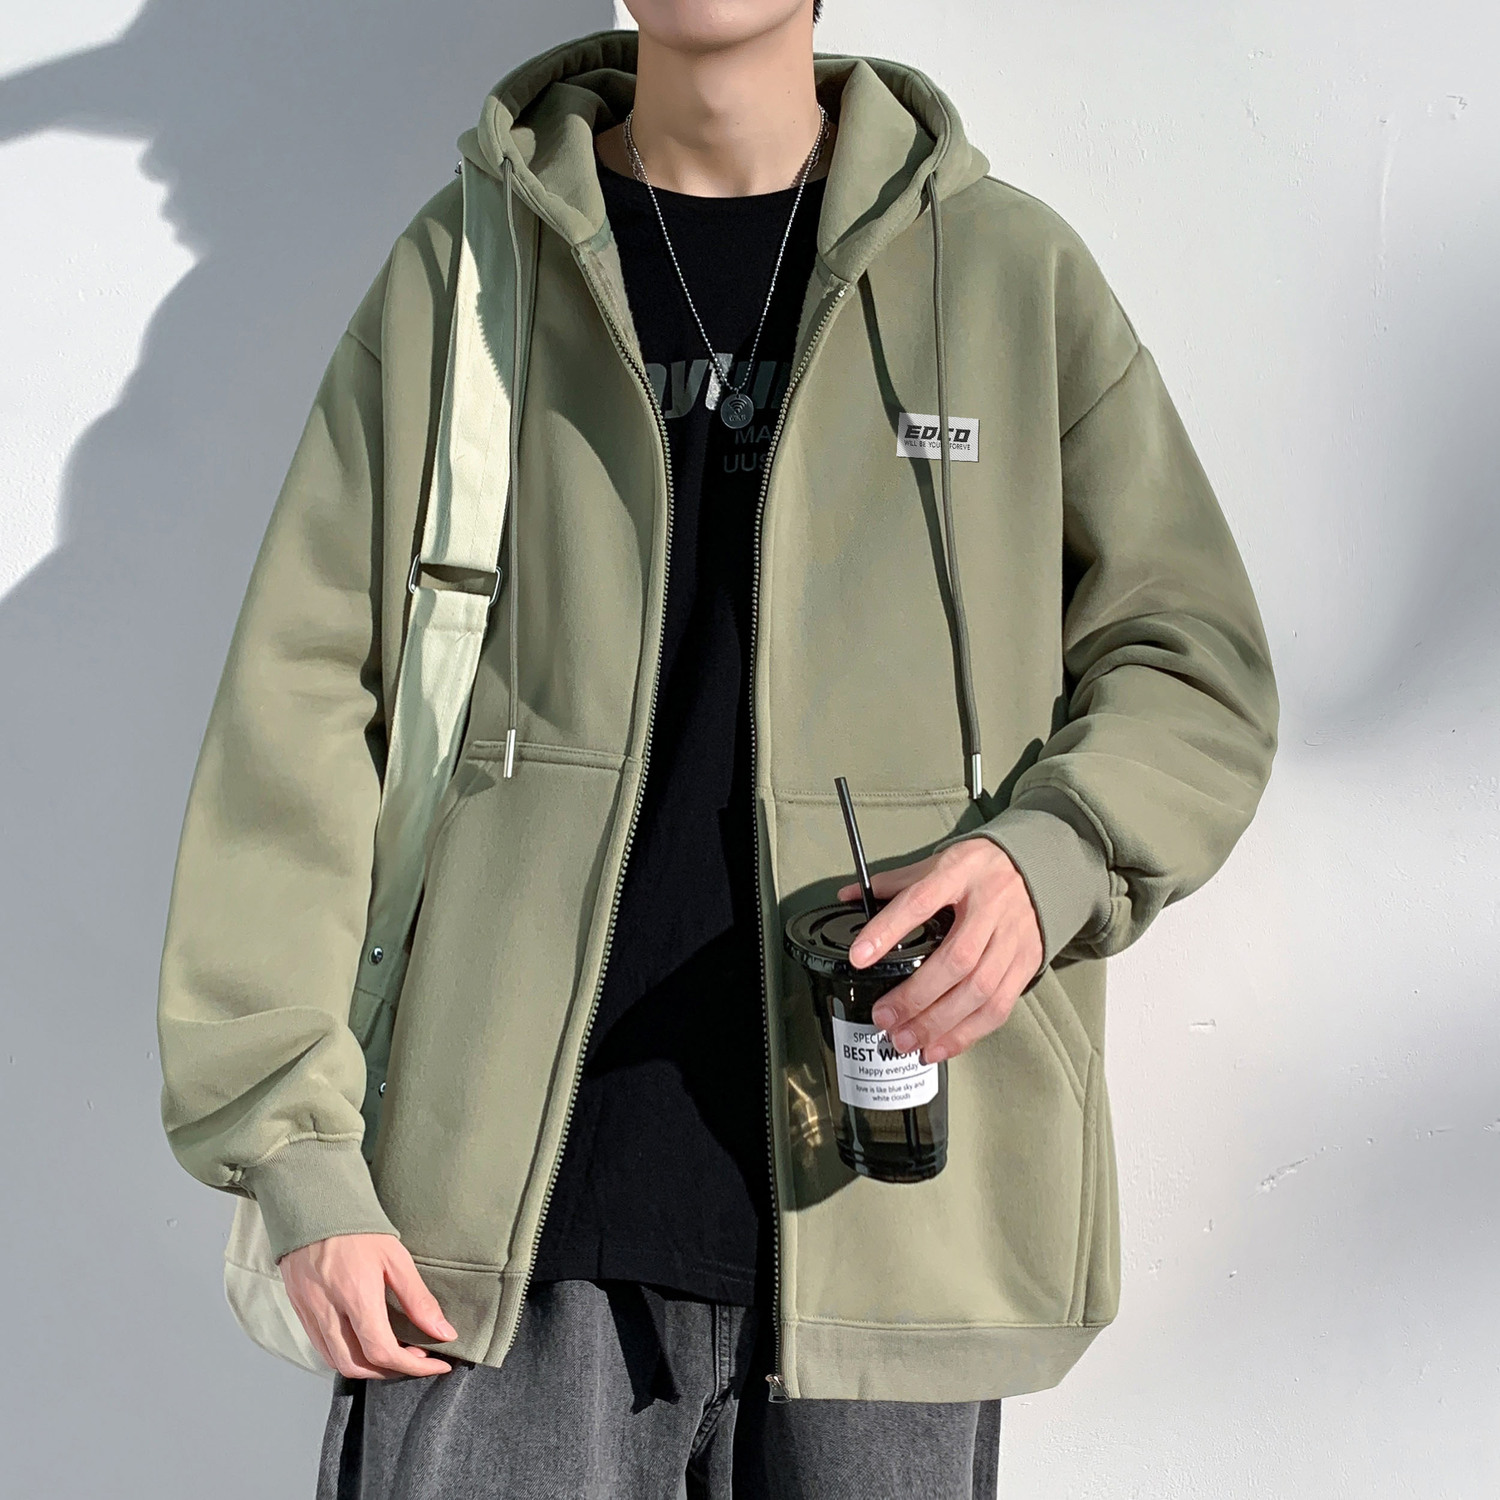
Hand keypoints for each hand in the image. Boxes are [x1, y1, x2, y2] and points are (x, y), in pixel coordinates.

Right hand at [279, 1233, 456, 1378]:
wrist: (315, 1206)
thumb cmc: (357, 1228)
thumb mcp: (396, 1257)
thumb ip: (419, 1299)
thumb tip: (444, 1333)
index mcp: (356, 1295)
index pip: (383, 1352)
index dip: (414, 1366)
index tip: (437, 1363)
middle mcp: (328, 1310)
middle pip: (357, 1366)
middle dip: (390, 1372)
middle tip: (416, 1358)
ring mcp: (310, 1312)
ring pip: (336, 1362)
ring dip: (367, 1368)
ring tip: (393, 1353)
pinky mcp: (300, 1310)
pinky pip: (321, 1348)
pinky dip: (345, 1356)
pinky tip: (364, 1343)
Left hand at [835, 837, 1042, 1063]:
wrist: (1037, 867)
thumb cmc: (980, 867)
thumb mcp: (939, 862)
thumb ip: (894, 883)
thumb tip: (848, 897)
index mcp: (959, 874)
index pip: (919, 902)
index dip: (888, 931)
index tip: (859, 957)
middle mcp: (989, 907)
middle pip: (955, 959)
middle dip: (916, 997)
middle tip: (885, 1018)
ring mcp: (1012, 938)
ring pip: (979, 990)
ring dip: (940, 1023)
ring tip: (907, 1040)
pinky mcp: (1026, 963)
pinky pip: (999, 1006)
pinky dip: (968, 1033)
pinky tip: (940, 1045)